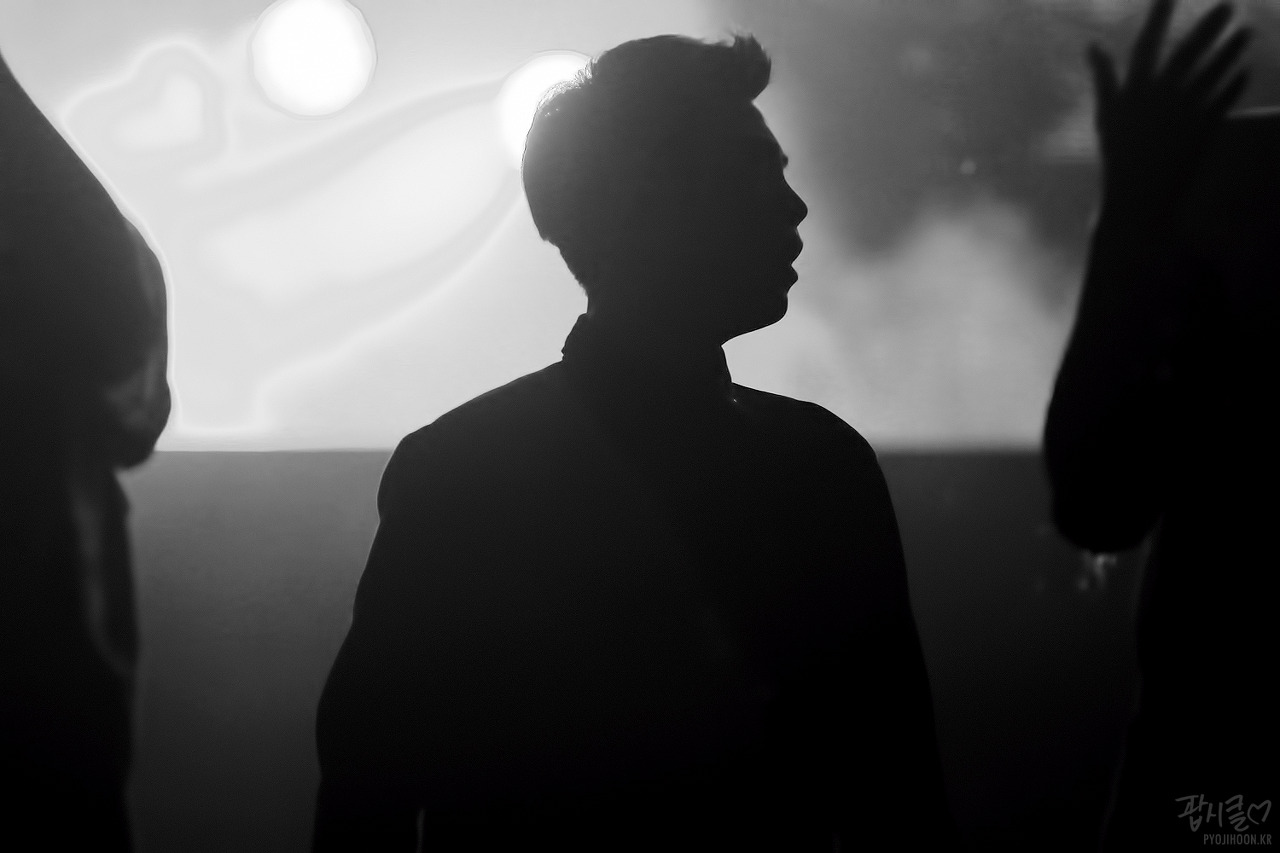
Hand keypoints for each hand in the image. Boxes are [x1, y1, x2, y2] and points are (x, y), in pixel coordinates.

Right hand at [1088, 0, 1250, 218]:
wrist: (1137, 198)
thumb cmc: (1118, 155)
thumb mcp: (1106, 115)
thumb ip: (1104, 77)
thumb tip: (1092, 45)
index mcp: (1133, 93)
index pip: (1146, 46)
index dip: (1159, 17)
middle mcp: (1158, 100)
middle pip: (1187, 54)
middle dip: (1208, 28)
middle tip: (1228, 4)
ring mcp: (1183, 115)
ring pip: (1211, 74)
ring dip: (1230, 51)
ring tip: (1246, 32)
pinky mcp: (1203, 131)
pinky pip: (1223, 102)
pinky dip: (1233, 85)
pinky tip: (1244, 69)